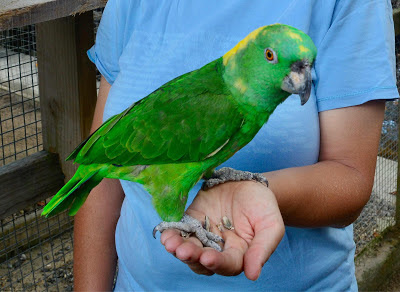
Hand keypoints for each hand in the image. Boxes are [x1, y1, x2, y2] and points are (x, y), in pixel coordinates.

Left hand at [160, 180, 284, 280]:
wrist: (249, 183)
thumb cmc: (263, 206)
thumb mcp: (270, 226)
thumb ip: (262, 249)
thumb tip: (253, 275)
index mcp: (238, 254)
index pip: (227, 264)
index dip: (217, 263)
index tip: (208, 258)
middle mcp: (218, 248)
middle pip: (202, 261)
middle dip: (192, 257)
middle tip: (183, 251)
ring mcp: (203, 234)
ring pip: (188, 248)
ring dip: (178, 249)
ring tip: (170, 244)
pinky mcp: (192, 220)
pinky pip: (180, 230)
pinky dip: (172, 233)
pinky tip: (166, 234)